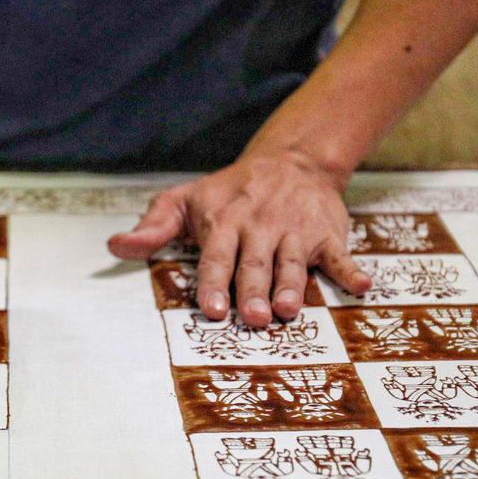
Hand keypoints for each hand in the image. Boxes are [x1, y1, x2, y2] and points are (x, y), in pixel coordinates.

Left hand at [108, 150, 370, 326]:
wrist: (291, 161)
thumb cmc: (230, 192)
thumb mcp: (186, 201)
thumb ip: (152, 227)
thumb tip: (115, 246)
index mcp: (224, 222)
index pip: (215, 256)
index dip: (213, 283)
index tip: (211, 309)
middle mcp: (260, 227)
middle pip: (254, 264)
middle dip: (252, 290)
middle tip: (251, 318)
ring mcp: (295, 230)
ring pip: (292, 262)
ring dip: (292, 286)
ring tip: (287, 310)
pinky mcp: (327, 234)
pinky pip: (340, 255)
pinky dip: (351, 270)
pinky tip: (362, 286)